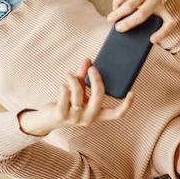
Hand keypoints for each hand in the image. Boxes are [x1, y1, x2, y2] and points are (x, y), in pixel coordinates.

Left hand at [18, 59, 133, 136]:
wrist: (48, 119)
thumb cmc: (68, 103)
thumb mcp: (79, 91)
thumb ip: (83, 76)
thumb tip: (88, 60)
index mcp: (98, 115)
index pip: (116, 115)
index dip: (126, 105)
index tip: (131, 92)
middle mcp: (89, 119)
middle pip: (99, 97)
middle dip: (96, 80)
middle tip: (92, 68)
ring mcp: (75, 118)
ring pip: (78, 92)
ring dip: (73, 79)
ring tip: (70, 74)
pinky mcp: (61, 115)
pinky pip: (65, 94)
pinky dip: (64, 86)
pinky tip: (63, 84)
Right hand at [107, 0, 173, 43]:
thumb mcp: (150, 6)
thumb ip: (142, 17)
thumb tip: (124, 29)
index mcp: (163, 8)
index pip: (169, 23)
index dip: (162, 33)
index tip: (152, 40)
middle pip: (142, 15)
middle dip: (129, 23)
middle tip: (118, 29)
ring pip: (130, 5)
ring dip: (118, 13)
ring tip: (111, 19)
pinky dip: (117, 3)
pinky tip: (114, 8)